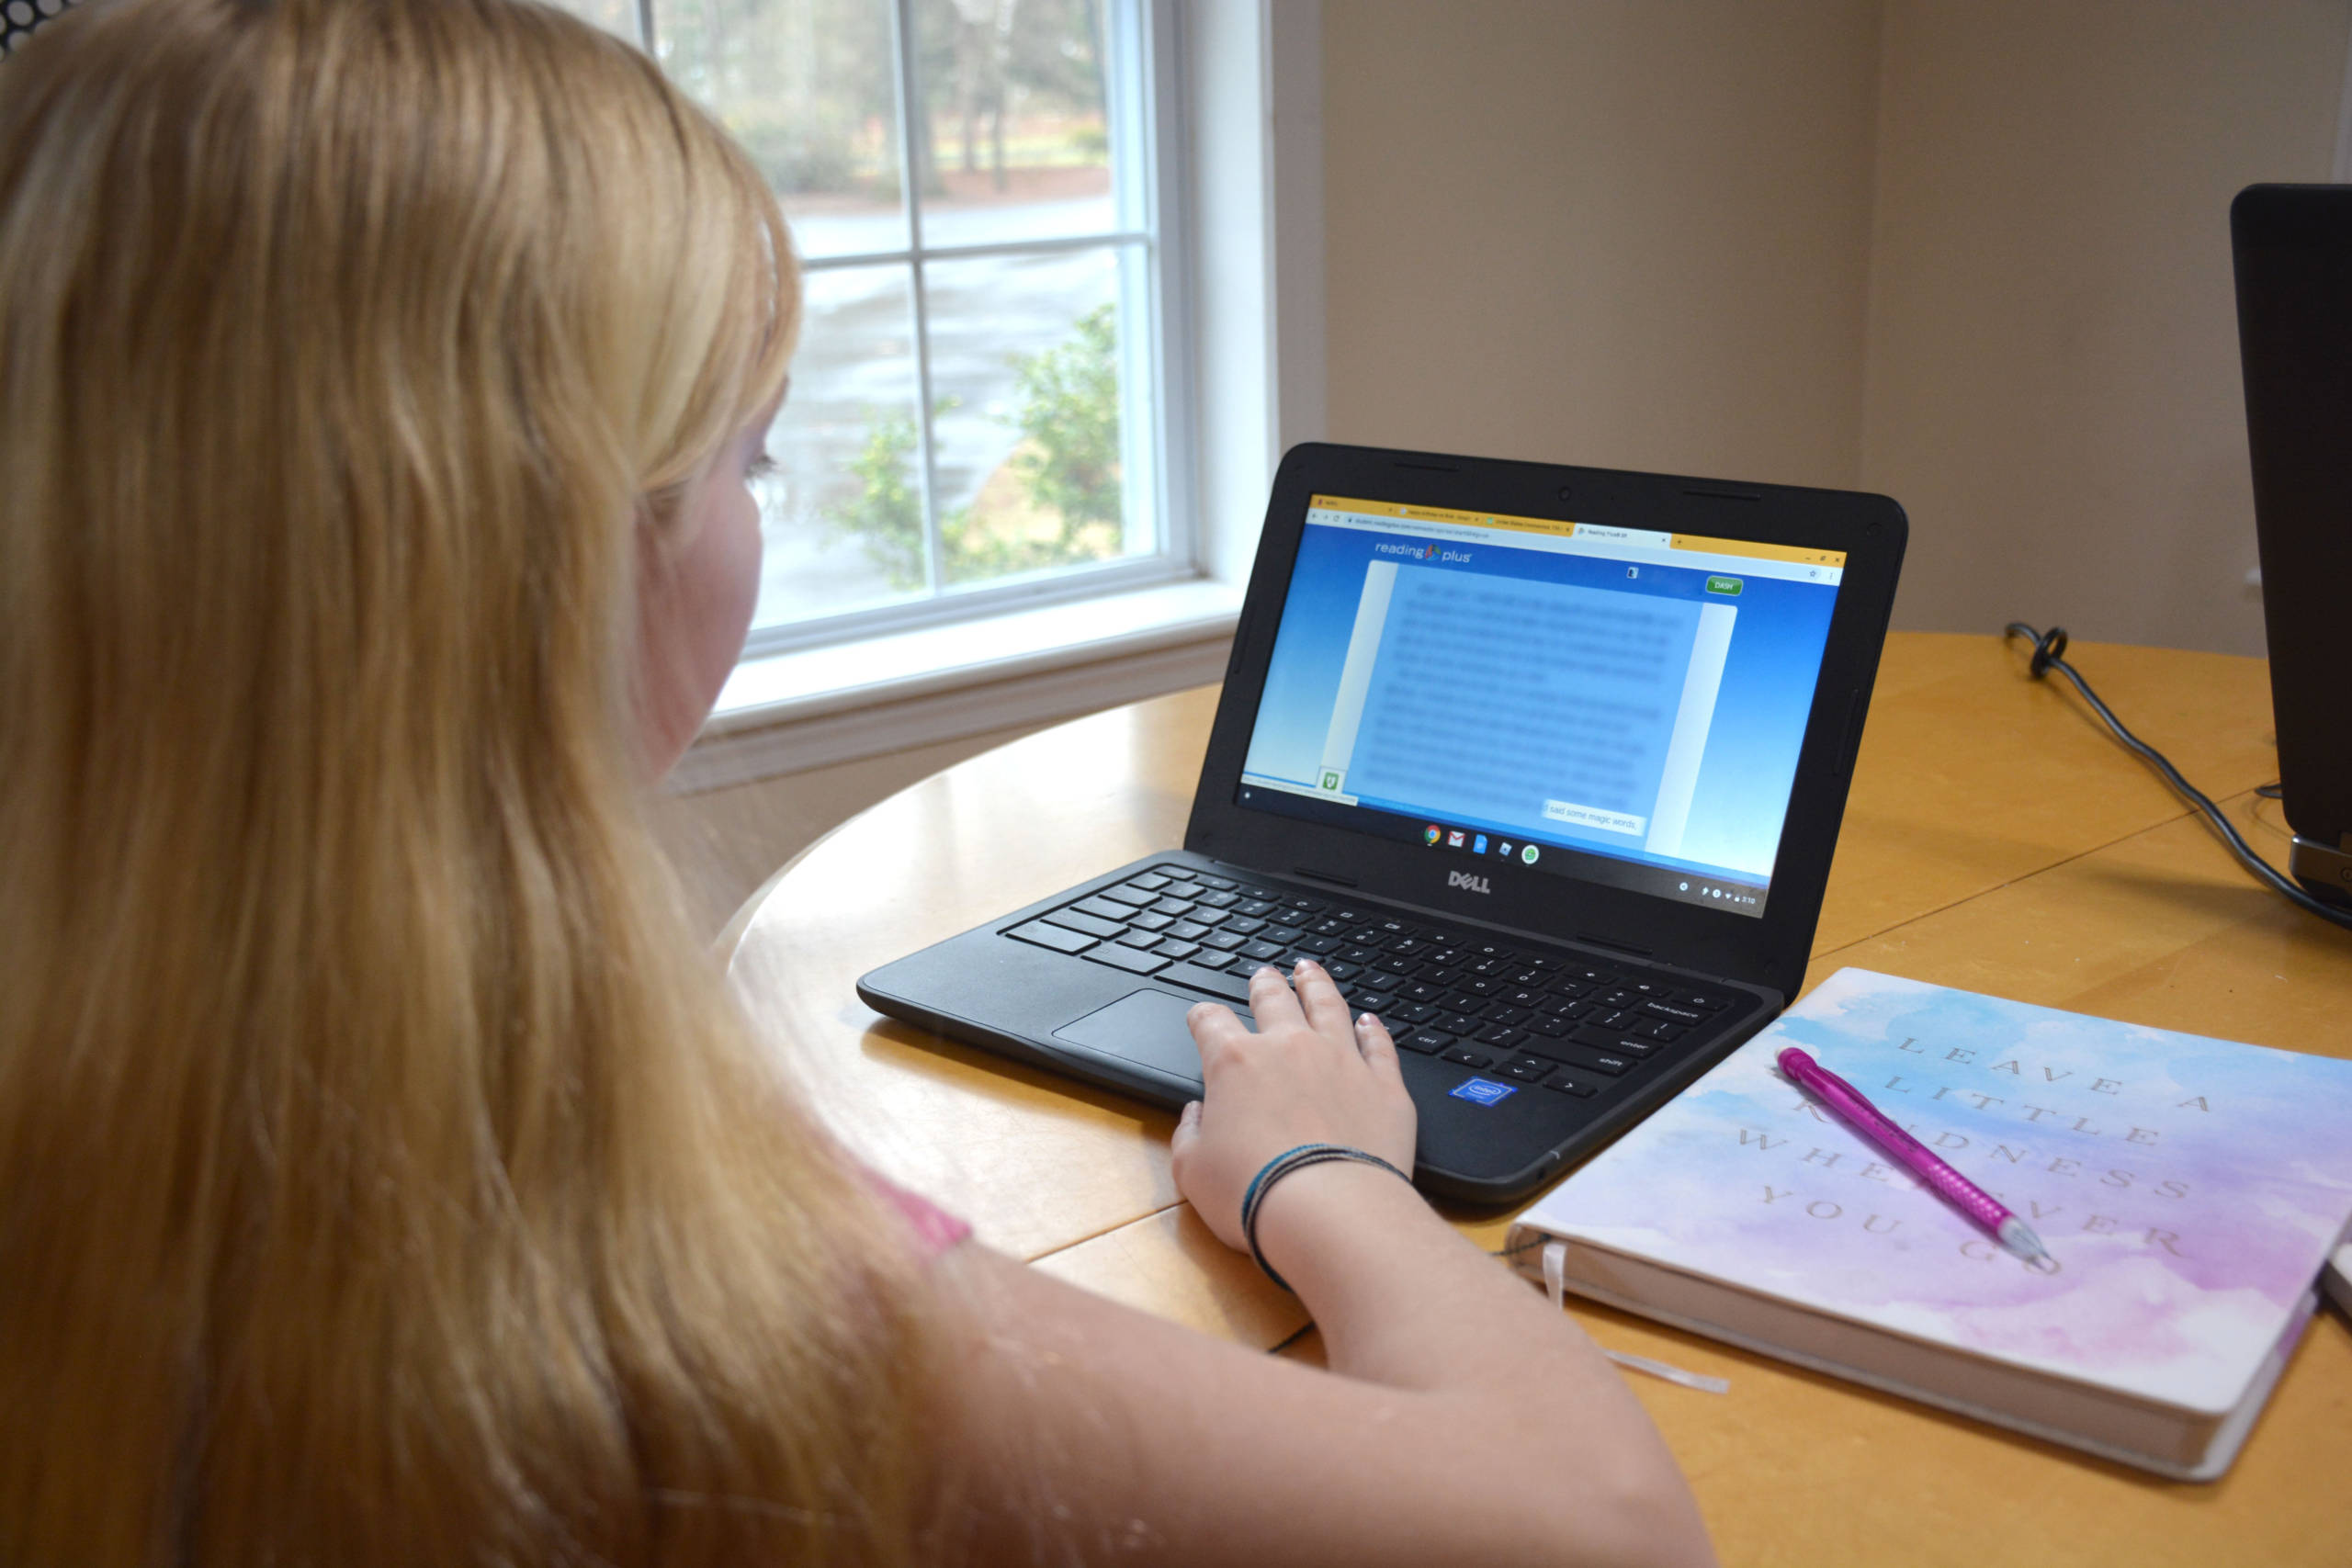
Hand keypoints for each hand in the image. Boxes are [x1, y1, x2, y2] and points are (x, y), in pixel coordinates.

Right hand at [1169, 959, 1417, 1252]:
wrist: (1331, 1212)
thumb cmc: (1253, 1195)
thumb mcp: (1193, 1171)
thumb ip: (1189, 1135)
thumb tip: (1195, 1116)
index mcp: (1236, 1063)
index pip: (1212, 1023)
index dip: (1203, 1017)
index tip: (1202, 1018)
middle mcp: (1290, 1048)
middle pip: (1274, 1000)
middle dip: (1265, 985)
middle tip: (1264, 975)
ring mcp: (1342, 1061)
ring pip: (1329, 1006)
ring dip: (1317, 985)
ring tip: (1310, 971)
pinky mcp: (1384, 1086)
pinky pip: (1379, 1045)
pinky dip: (1374, 1030)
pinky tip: (1370, 1021)